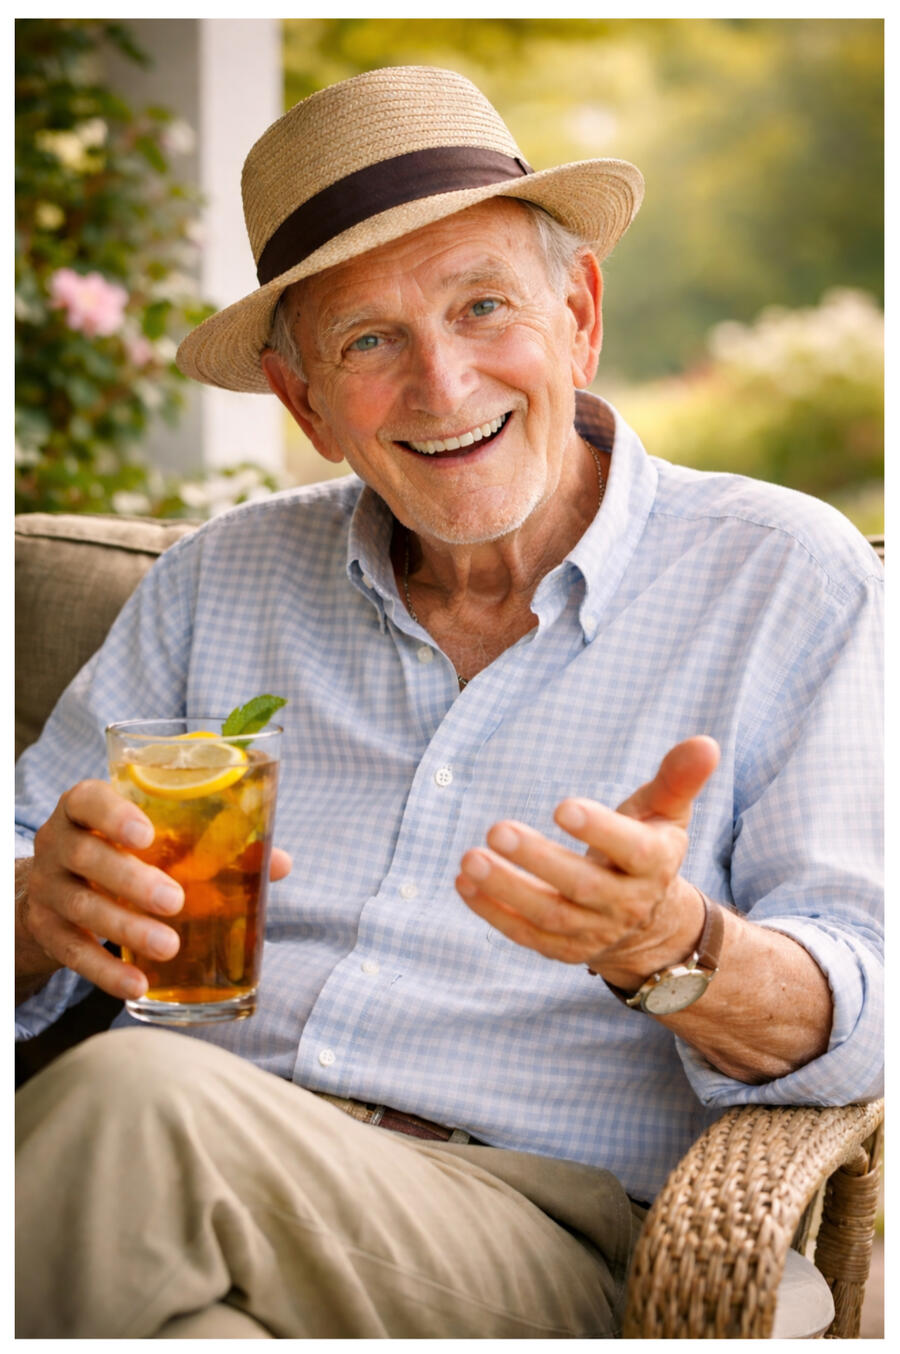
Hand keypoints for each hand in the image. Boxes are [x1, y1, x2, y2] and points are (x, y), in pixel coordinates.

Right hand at [17, 780, 291, 1002]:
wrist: (59, 889)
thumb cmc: (125, 853)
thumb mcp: (154, 839)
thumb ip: (212, 845)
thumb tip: (279, 863)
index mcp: (86, 809)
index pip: (88, 800)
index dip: (114, 815)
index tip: (147, 836)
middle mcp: (58, 843)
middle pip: (87, 856)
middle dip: (131, 880)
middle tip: (175, 901)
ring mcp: (48, 888)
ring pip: (81, 906)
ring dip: (126, 929)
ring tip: (170, 946)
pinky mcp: (47, 931)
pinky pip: (73, 953)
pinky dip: (106, 972)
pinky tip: (139, 986)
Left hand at [455, 736, 719, 979]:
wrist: (648, 922)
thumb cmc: (647, 845)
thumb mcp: (665, 811)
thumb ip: (678, 778)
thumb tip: (705, 742)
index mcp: (655, 864)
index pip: (632, 852)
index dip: (599, 830)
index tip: (561, 805)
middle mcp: (626, 904)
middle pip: (581, 886)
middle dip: (537, 859)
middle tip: (496, 828)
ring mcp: (593, 932)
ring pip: (548, 915)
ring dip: (505, 888)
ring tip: (469, 859)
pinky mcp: (563, 949)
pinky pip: (525, 935)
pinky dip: (492, 911)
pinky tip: (463, 882)